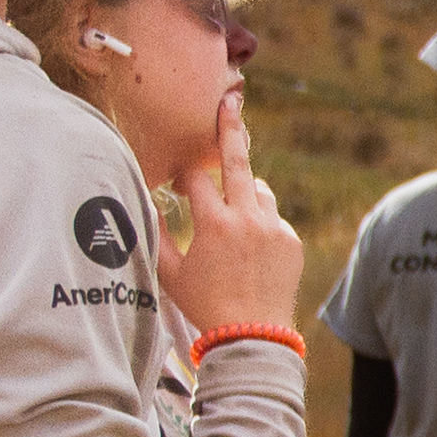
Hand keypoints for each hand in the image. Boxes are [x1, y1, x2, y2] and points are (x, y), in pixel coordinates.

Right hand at [157, 96, 305, 334]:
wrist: (253, 337)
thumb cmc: (205, 306)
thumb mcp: (169, 272)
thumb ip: (155, 234)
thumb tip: (145, 204)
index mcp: (214, 223)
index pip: (196, 178)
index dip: (184, 176)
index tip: (178, 180)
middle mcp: (248, 218)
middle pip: (236, 160)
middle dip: (230, 128)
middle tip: (230, 98)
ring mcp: (274, 228)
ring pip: (259, 189)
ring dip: (244, 191)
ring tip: (232, 215)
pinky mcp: (292, 241)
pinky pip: (274, 218)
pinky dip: (260, 223)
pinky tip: (250, 250)